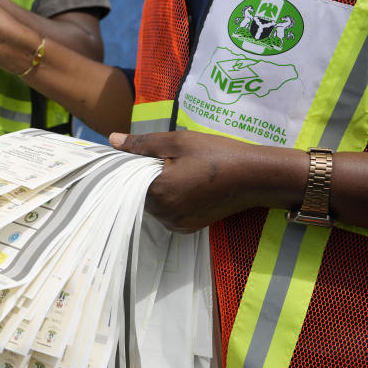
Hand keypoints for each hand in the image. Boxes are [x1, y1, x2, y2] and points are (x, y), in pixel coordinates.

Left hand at [110, 131, 306, 231]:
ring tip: (175, 170)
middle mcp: (164, 214)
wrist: (255, 177)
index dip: (127, 167)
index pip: (126, 183)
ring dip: (157, 189)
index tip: (135, 155)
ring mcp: (176, 223)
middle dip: (143, 178)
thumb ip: (142, 144)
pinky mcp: (188, 227)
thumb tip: (112, 140)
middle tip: (161, 159)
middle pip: (138, 195)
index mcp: (158, 193)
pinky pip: (167, 213)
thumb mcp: (177, 142)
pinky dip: (170, 200)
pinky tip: (184, 184)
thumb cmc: (216, 155)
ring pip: (152, 205)